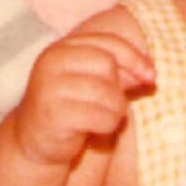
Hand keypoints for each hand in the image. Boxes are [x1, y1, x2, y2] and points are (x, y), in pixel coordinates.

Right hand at [13, 19, 151, 171]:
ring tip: (102, 117)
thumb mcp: (95, 82)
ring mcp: (50, 87)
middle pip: (107, 65)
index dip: (135, 58)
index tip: (151, 76)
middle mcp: (52, 62)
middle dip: (118, 87)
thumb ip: (120, 72)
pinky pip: (101, 117)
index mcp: (62, 48)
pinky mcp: (54, 114)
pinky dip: (107, 125)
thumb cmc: (71, 107)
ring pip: (107, 93)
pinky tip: (93, 129)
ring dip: (115, 110)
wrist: (34, 141)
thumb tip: (149, 73)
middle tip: (110, 104)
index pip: (108, 43)